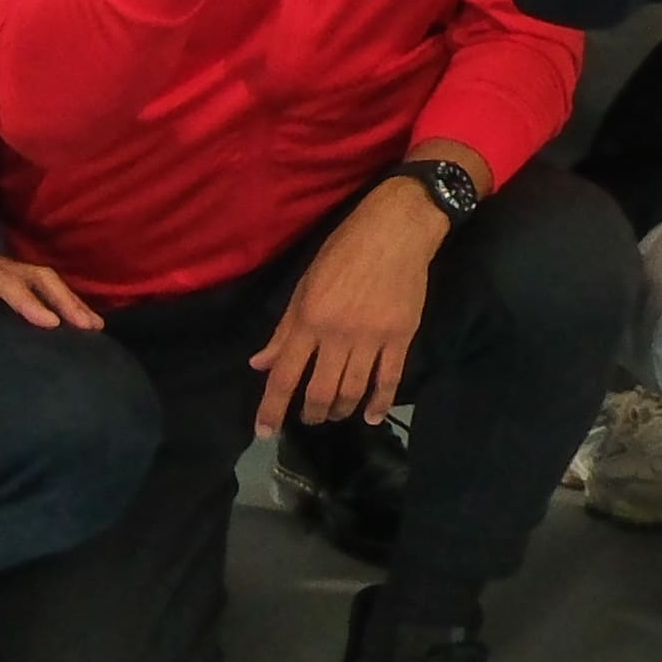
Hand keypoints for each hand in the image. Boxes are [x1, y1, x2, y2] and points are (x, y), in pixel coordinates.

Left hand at [0, 230, 99, 362]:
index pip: (2, 280)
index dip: (26, 301)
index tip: (49, 323)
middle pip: (37, 276)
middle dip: (64, 300)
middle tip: (88, 328)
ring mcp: (2, 265)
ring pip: (44, 278)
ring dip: (70, 300)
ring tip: (94, 327)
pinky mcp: (4, 273)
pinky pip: (39, 283)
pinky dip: (61, 298)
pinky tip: (74, 319)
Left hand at [251, 184, 444, 431]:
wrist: (396, 230)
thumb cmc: (344, 250)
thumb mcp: (305, 284)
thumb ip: (284, 329)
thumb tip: (260, 363)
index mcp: (309, 319)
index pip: (284, 374)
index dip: (271, 407)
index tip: (263, 432)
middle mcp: (338, 334)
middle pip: (320, 391)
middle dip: (311, 413)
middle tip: (308, 419)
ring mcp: (372, 337)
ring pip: (353, 390)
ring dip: (340, 410)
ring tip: (335, 413)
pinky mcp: (401, 337)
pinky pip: (389, 379)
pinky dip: (380, 403)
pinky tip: (372, 417)